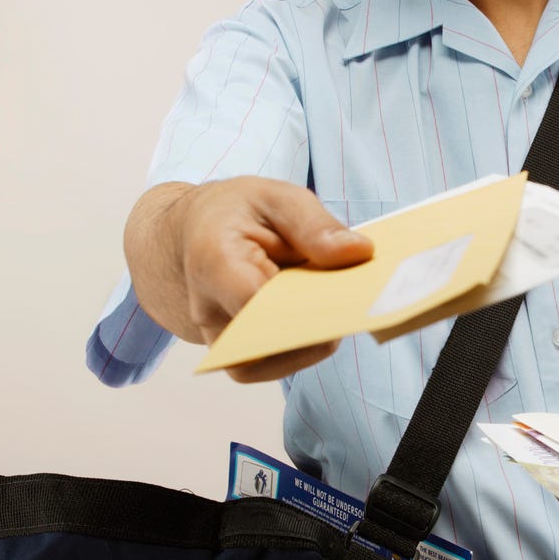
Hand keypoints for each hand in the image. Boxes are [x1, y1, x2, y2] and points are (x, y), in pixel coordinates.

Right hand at [125, 177, 373, 382]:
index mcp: (214, 260)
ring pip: (272, 360)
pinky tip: (333, 322)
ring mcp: (221, 338)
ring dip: (316, 341)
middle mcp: (209, 308)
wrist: (198, 231)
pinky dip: (308, 346)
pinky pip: (275, 362)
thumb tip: (360, 253)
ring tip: (350, 313)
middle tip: (360, 309)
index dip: (303, 305)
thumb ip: (315, 225)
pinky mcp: (238, 353)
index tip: (346, 297)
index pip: (254, 298)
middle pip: (265, 338)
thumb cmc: (240, 212)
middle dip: (316, 327)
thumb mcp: (277, 197)